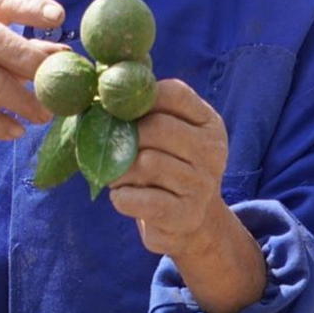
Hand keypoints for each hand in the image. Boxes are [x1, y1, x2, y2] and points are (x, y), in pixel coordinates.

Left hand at [108, 79, 265, 312]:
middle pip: (156, 127)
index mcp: (209, 123)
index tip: (120, 112)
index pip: (174, 93)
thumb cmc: (167, 166)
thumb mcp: (169, 134)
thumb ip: (145, 110)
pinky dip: (122, 197)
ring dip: (120, 170)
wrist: (189, 221)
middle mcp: (212, 151)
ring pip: (145, 163)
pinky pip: (139, 199)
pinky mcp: (185, 215)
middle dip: (125, 137)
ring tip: (118, 176)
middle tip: (111, 149)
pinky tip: (123, 196)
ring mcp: (202, 185)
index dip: (140, 99)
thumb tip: (102, 90)